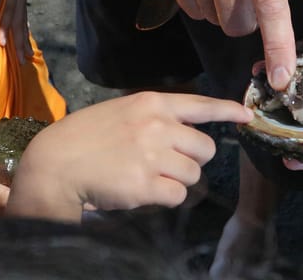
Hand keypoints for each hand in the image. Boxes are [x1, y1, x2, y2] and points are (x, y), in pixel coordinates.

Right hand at [5, 91, 253, 220]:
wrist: (56, 163)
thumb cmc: (85, 138)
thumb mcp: (121, 111)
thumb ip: (154, 116)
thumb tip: (188, 130)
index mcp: (151, 103)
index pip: (201, 104)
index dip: (228, 110)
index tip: (246, 115)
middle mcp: (157, 126)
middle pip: (206, 148)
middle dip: (193, 160)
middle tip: (166, 164)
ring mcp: (152, 155)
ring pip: (194, 175)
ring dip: (177, 181)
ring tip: (148, 177)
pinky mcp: (146, 185)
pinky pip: (178, 196)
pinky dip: (166, 198)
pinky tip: (143, 191)